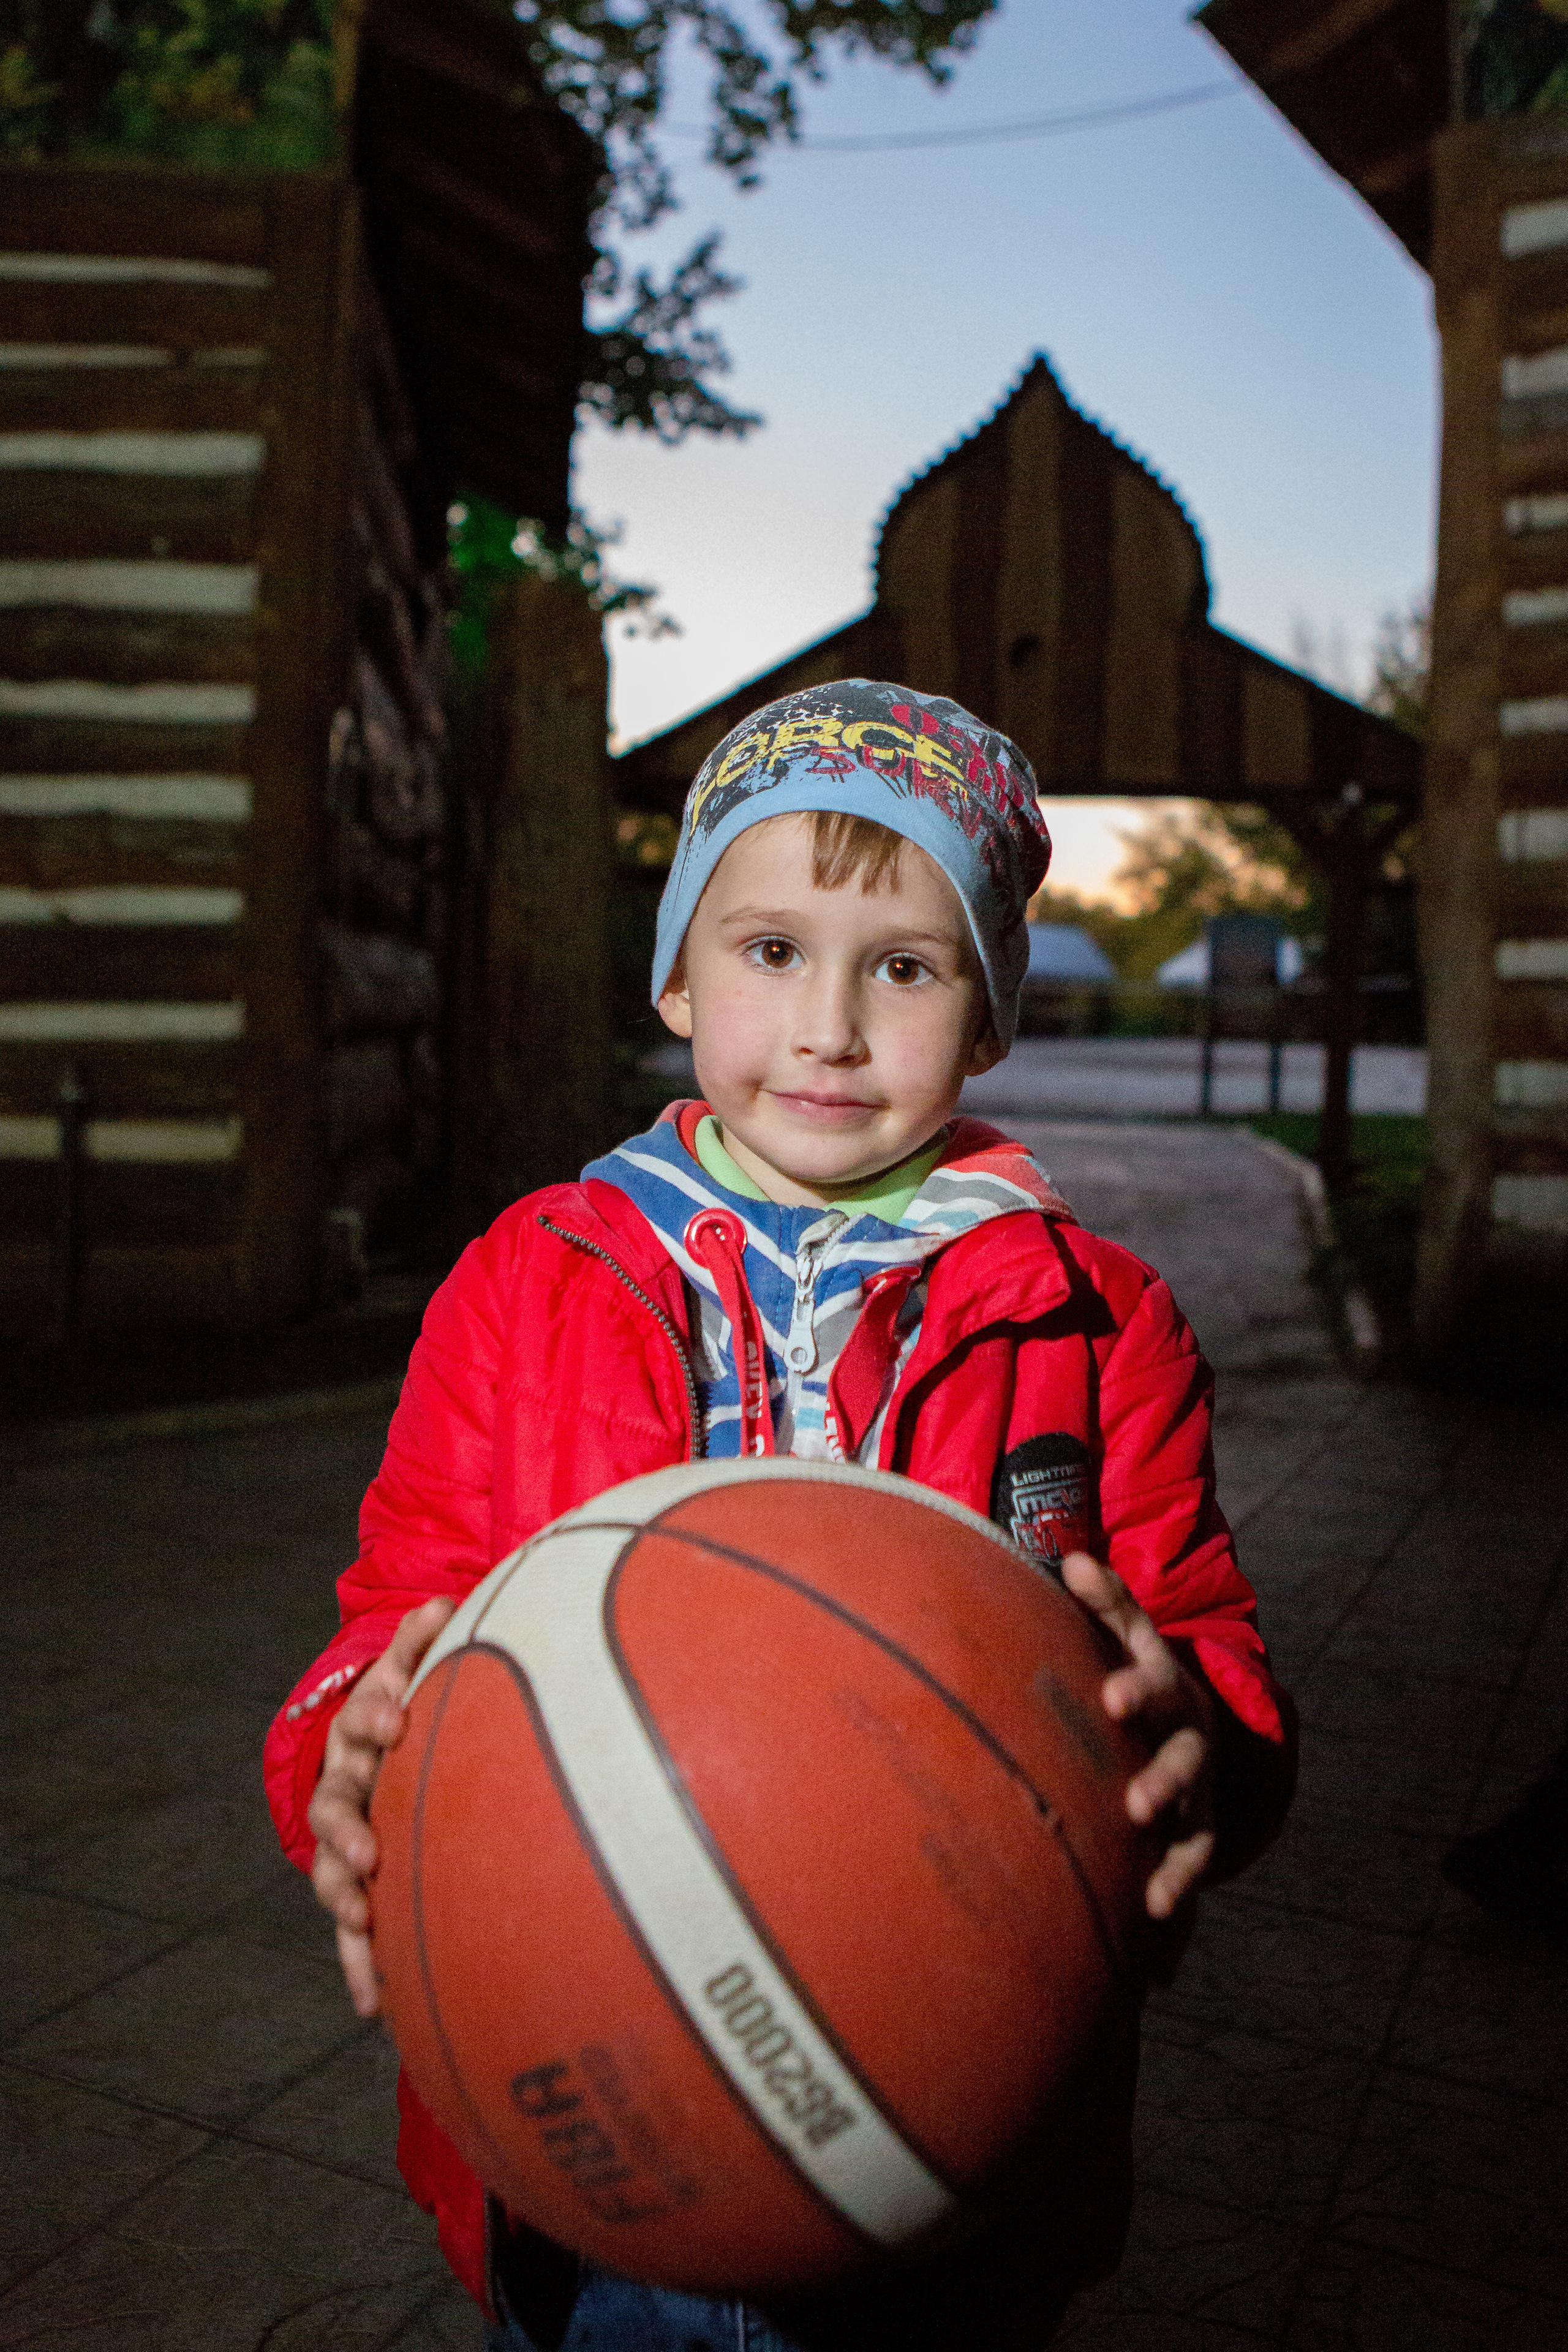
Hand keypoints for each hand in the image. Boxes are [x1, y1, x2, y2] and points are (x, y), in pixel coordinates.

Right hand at [307, 1597, 453, 2014]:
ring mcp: (347, 1843)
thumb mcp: (413, 1670)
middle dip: (347, 1829)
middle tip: (368, 1850)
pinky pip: (356, 1935)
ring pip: (334, 1874)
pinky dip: (363, 1968)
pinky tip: (376, 2007)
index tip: (395, 1719)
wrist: (378, 1753)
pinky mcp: (358, 1891)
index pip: (363, 1718)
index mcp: (362, 1732)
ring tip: (361, 1923)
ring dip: (345, 1899)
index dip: (374, 1715)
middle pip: (336, 1806)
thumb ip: (424, 1640)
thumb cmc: (411, 1709)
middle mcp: (346, 1789)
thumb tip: (442, 1598)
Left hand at [1060, 1552, 1215, 1922]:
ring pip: (1195, 1824)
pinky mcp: (1195, 1830)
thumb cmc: (1136, 1670)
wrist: (1188, 1714)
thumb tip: (1074, 1559)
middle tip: (1138, 1804)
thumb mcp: (1127, 1632)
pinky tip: (1154, 1917)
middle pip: (1183, 1762)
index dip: (1135, 1690)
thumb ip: (1105, 1601)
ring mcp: (1197, 1790)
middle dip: (1163, 1782)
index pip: (1153, 1684)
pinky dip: (1177, 1889)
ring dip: (1178, 1856)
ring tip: (1157, 1892)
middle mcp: (1190, 1741)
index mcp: (1167, 1687)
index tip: (1111, 1699)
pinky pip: (1191, 1862)